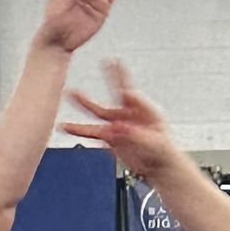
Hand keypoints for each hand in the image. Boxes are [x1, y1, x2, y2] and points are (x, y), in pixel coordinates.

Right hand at [59, 60, 189, 184]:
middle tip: (104, 63)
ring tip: (70, 93)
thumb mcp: (156, 141)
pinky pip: (91, 132)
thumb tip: (119, 127)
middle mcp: (128, 114)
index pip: (132, 92)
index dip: (126, 83)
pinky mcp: (109, 138)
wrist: (158, 167)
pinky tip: (66, 127)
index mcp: (143, 110)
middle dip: (109, 78)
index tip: (120, 75)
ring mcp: (117, 125)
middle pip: (114, 93)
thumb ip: (137, 134)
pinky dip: (77, 130)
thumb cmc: (163, 151)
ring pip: (97, 112)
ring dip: (84, 103)